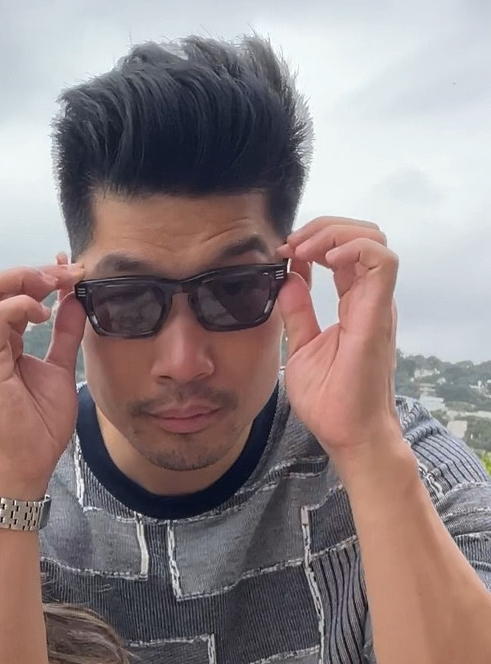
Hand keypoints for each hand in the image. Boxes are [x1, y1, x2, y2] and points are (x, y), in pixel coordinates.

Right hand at [0, 255, 84, 497]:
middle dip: (32, 271)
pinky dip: (22, 305)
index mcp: (2, 341)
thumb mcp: (61, 368)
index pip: (12, 293)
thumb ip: (65, 333)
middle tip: (65, 273)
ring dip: (26, 279)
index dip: (41, 275)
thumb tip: (75, 300)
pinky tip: (46, 312)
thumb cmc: (40, 424)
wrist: (31, 461)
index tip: (72, 272)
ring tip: (56, 286)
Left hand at [279, 217, 402, 474]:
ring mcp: (377, 304)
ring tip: (302, 250)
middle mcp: (370, 299)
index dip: (314, 242)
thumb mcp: (301, 347)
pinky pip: (381, 261)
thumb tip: (288, 279)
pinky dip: (352, 248)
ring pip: (373, 239)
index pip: (343, 253)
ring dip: (334, 233)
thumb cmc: (330, 401)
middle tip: (290, 245)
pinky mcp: (379, 314)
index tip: (282, 253)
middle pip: (361, 236)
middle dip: (323, 228)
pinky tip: (323, 260)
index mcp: (355, 304)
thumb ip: (297, 312)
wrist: (348, 435)